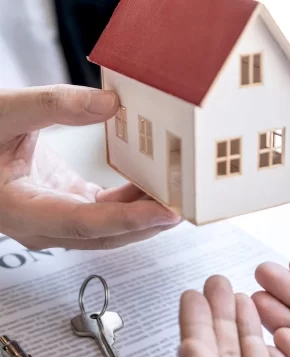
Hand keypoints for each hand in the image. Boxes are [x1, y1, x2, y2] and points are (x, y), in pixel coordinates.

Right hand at [0, 85, 180, 249]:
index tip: (168, 213)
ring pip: (109, 226)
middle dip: (150, 223)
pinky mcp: (67, 206)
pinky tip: (151, 181)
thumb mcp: (5, 113)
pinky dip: (131, 200)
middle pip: (106, 234)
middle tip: (187, 204)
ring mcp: (56, 219)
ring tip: (178, 192)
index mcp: (22, 210)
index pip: (85, 224)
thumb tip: (111, 104)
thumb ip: (55, 105)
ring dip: (144, 213)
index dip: (129, 221)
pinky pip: (105, 211)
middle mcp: (42, 224)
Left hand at [178, 275, 289, 356]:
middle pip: (231, 352)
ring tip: (247, 298)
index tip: (192, 295)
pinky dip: (287, 350)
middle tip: (218, 284)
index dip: (197, 322)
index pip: (204, 356)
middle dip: (223, 313)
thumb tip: (184, 346)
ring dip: (252, 327)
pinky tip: (283, 335)